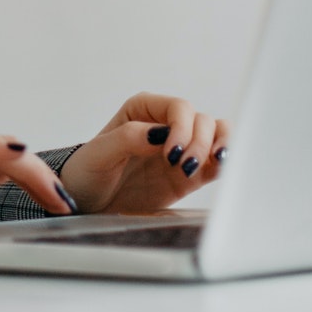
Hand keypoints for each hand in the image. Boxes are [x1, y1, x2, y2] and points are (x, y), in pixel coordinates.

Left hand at [59, 92, 230, 214]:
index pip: (179, 107)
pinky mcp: (189, 175)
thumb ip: (128, 138)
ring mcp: (180, 149)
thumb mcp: (99, 154)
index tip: (172, 153)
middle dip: (200, 143)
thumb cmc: (87, 173)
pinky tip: (221, 169)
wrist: (87, 204)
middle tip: (185, 166)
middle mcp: (165, 125)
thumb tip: (160, 133)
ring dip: (219, 147)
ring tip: (213, 164)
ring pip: (216, 135)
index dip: (182, 127)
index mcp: (143, 110)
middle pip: (202, 121)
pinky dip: (224, 163)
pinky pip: (216, 163)